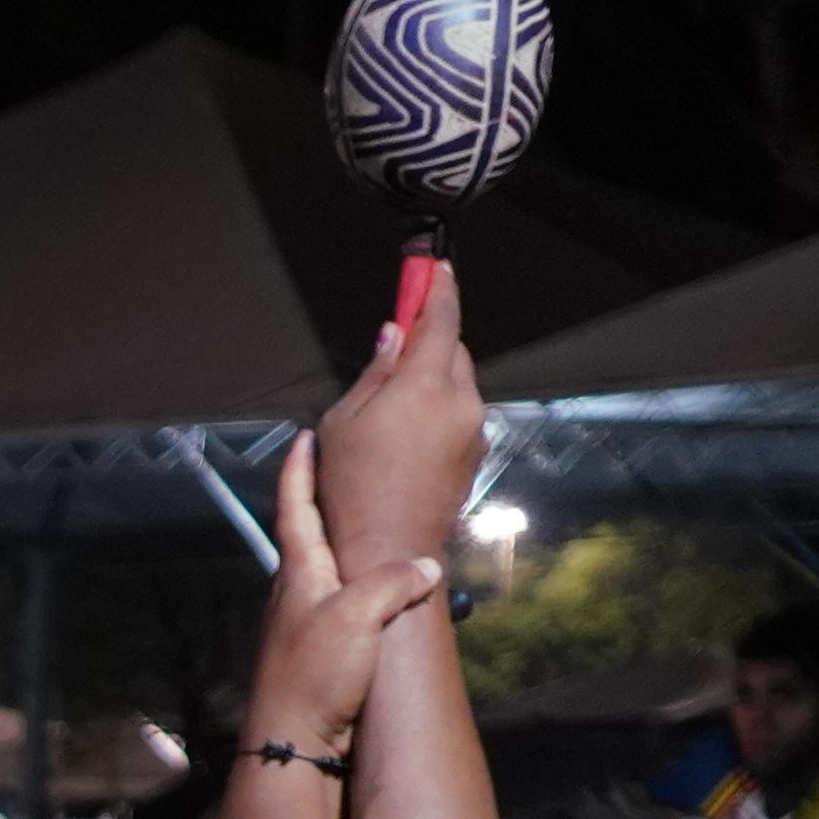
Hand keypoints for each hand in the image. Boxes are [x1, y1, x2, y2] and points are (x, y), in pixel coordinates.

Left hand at [240, 427, 441, 764]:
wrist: (293, 744)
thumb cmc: (316, 674)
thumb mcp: (357, 618)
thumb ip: (393, 585)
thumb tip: (426, 567)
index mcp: (300, 572)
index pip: (294, 508)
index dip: (299, 471)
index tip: (304, 439)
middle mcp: (298, 591)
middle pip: (312, 534)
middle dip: (330, 502)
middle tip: (356, 475)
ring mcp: (308, 622)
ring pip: (333, 571)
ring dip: (354, 547)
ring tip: (385, 528)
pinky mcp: (324, 651)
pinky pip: (349, 605)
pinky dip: (369, 588)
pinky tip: (392, 594)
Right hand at [304, 263, 485, 575]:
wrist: (386, 549)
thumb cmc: (353, 489)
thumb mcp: (344, 420)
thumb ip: (375, 372)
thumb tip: (393, 339)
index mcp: (425, 385)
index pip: (442, 319)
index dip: (438, 288)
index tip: (435, 268)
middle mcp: (460, 401)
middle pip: (453, 349)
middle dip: (430, 340)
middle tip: (398, 343)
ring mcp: (473, 429)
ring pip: (458, 382)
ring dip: (432, 378)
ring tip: (392, 406)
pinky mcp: (475, 453)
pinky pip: (459, 413)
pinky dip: (438, 408)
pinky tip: (406, 435)